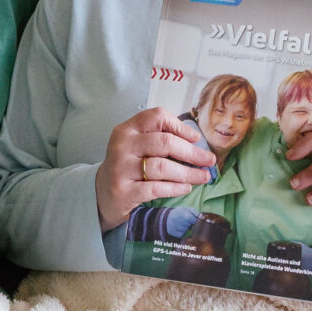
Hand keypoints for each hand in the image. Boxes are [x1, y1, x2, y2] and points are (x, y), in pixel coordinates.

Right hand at [95, 108, 222, 230]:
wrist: (102, 193)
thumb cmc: (128, 166)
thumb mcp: (137, 145)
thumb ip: (158, 138)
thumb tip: (196, 142)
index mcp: (127, 129)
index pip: (156, 116)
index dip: (180, 126)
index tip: (196, 138)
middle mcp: (122, 146)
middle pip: (164, 142)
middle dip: (191, 152)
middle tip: (209, 160)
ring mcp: (121, 168)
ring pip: (162, 167)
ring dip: (188, 173)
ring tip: (203, 177)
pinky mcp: (123, 191)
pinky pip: (155, 188)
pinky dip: (175, 188)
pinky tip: (186, 188)